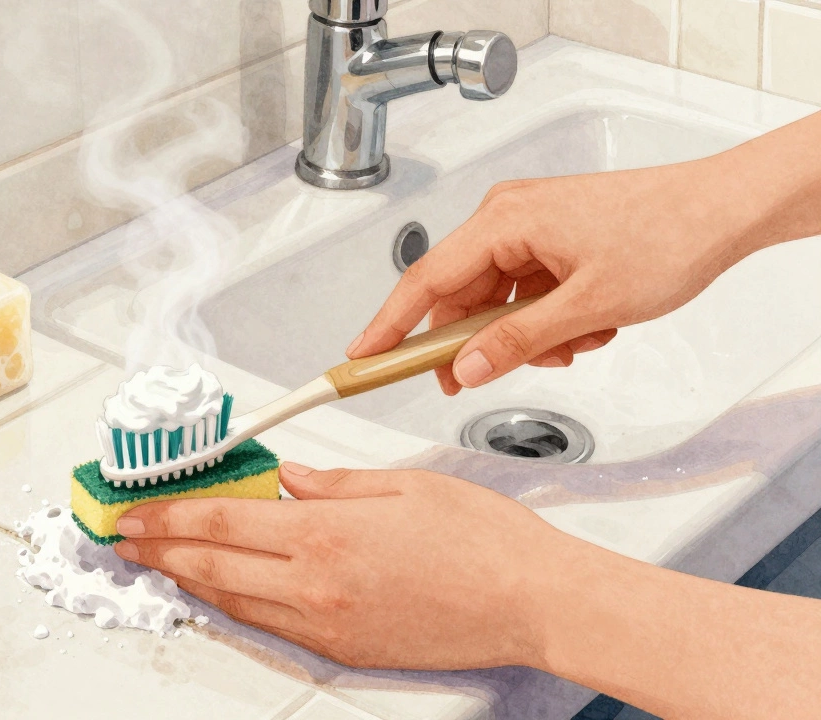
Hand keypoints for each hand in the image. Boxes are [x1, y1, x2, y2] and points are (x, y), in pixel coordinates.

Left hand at [113, 462, 580, 669]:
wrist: (533, 603)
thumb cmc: (483, 541)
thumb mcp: (404, 484)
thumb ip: (333, 481)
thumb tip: (287, 479)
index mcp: (326, 533)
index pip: (221, 522)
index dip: (168, 517)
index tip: (136, 513)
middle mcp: (317, 585)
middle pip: (212, 567)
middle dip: (160, 552)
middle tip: (126, 541)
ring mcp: (328, 625)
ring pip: (235, 602)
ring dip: (188, 582)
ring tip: (160, 564)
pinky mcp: (347, 651)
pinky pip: (272, 627)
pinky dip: (236, 607)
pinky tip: (224, 594)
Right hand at [347, 155, 765, 393]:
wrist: (724, 210)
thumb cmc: (667, 236)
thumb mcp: (588, 306)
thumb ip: (519, 341)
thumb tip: (467, 369)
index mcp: (504, 221)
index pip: (424, 281)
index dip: (387, 325)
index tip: (360, 359)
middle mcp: (508, 218)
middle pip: (459, 297)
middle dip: (477, 344)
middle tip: (476, 382)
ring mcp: (531, 229)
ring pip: (497, 302)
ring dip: (526, 336)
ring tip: (576, 343)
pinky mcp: (552, 241)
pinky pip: (525, 294)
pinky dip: (547, 321)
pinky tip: (588, 327)